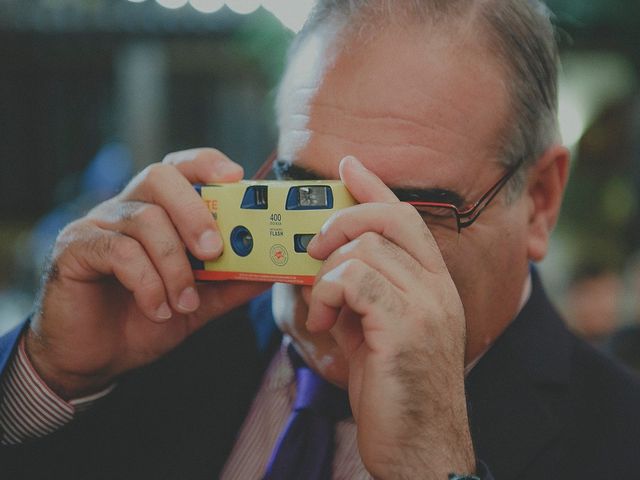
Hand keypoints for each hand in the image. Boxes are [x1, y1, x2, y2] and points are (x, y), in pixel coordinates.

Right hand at [27, 148, 269, 398]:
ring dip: (174, 265)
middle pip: (161, 177)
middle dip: (195, 211)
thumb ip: (232, 282)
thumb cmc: (146, 320)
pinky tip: (158, 309)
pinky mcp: (75, 249)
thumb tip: (274, 268)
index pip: (181, 168)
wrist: (96, 359)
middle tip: (215, 249)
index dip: (207, 163)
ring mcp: (98, 224)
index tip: (236, 176)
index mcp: (159, 211)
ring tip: (185, 302)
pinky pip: (119, 250)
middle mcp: (127, 207)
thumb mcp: (199, 302)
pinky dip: (148, 282)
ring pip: (144, 219)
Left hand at [305, 156, 475, 478]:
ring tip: (320, 309)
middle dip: (341, 220)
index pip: (405, 216)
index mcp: (433, 283)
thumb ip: (359, 294)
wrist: (419, 447)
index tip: (348, 164)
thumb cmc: (392, 389)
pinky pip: (354, 280)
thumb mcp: (374, 332)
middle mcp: (436, 286)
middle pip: (387, 217)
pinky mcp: (406, 327)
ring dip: (325, 274)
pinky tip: (322, 324)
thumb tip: (323, 265)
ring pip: (363, 248)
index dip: (374, 185)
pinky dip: (326, 295)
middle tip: (314, 250)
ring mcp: (426, 304)